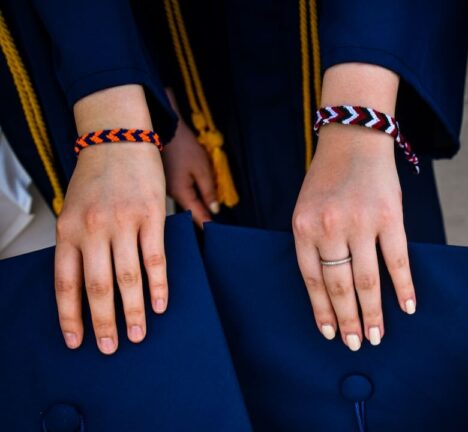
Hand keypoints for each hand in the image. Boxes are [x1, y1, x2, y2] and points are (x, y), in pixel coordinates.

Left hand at [55, 84, 167, 354]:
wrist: (118, 140)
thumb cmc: (96, 179)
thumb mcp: (74, 210)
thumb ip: (78, 245)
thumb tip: (86, 287)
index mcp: (69, 230)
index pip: (66, 283)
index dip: (71, 316)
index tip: (76, 341)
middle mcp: (93, 228)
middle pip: (98, 286)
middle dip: (104, 322)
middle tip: (110, 347)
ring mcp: (123, 222)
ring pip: (128, 277)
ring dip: (134, 311)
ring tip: (138, 334)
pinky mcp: (150, 216)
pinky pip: (155, 257)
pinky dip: (158, 284)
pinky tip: (160, 304)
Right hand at [162, 117, 216, 226]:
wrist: (166, 129)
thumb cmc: (185, 148)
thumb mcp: (202, 169)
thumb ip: (209, 191)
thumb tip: (214, 210)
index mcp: (180, 193)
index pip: (196, 216)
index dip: (206, 225)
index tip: (215, 237)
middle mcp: (170, 195)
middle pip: (188, 212)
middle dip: (201, 219)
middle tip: (214, 231)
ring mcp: (166, 188)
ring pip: (184, 203)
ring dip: (196, 207)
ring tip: (209, 217)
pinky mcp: (166, 181)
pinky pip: (180, 194)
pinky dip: (190, 197)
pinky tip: (198, 199)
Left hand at [292, 124, 414, 350]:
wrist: (354, 137)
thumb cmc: (329, 177)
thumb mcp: (307, 207)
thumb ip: (314, 243)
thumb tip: (329, 291)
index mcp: (303, 227)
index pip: (312, 280)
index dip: (322, 311)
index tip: (329, 333)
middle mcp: (330, 227)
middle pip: (340, 286)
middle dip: (348, 320)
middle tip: (356, 343)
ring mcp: (361, 222)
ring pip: (367, 280)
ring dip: (373, 313)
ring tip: (378, 335)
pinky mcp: (390, 216)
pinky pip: (397, 261)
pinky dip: (403, 287)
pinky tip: (406, 307)